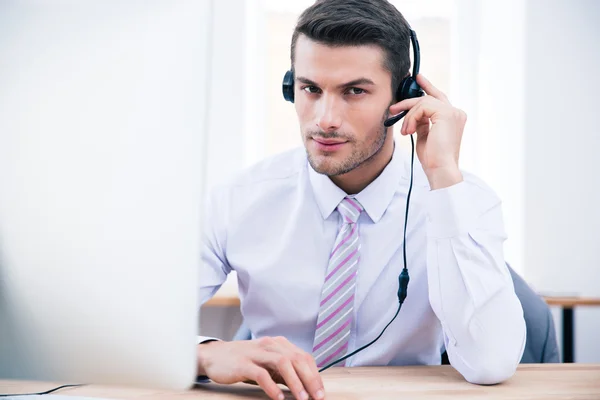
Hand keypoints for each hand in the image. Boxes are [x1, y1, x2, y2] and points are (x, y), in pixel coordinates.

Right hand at [197, 337, 325, 399]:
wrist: (214, 356)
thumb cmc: (243, 361)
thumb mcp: (267, 363)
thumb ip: (284, 371)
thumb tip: (305, 386)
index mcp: (278, 344)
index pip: (303, 357)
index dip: (315, 374)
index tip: (321, 392)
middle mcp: (270, 345)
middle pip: (297, 359)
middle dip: (310, 379)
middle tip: (317, 397)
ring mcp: (256, 353)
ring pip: (282, 363)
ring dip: (295, 382)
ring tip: (302, 398)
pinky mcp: (242, 363)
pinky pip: (261, 374)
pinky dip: (272, 387)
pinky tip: (278, 398)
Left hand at [389, 74, 464, 189]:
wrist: (440, 169)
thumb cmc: (433, 158)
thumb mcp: (425, 136)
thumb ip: (422, 122)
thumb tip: (412, 114)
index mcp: (454, 118)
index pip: (439, 98)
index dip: (428, 86)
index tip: (417, 78)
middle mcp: (456, 113)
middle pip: (430, 97)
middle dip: (409, 101)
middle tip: (394, 108)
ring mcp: (453, 112)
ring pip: (423, 102)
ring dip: (408, 116)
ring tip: (406, 132)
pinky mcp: (446, 114)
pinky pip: (422, 107)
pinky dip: (411, 118)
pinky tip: (409, 131)